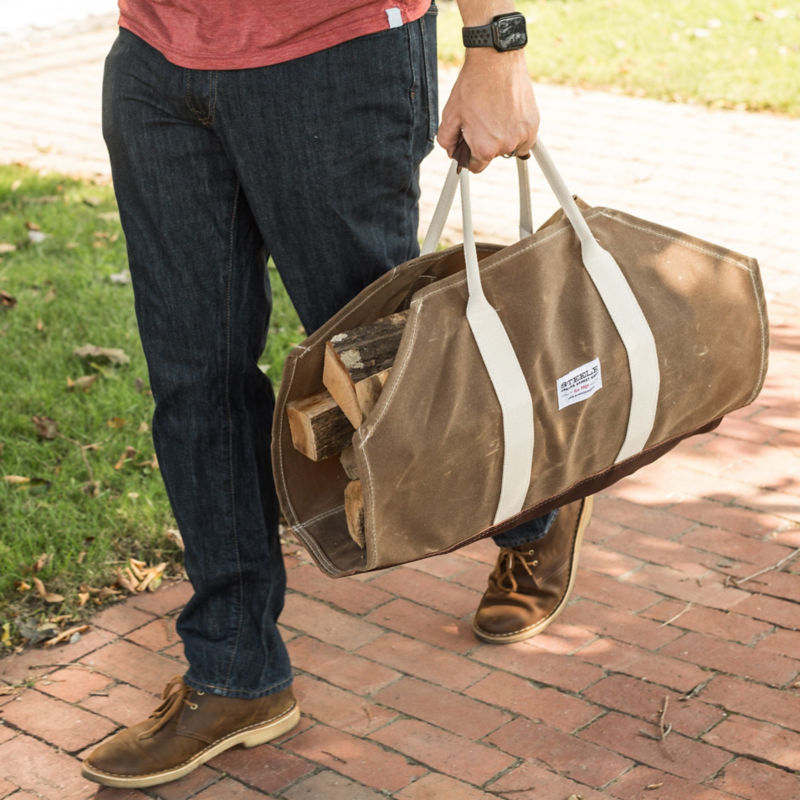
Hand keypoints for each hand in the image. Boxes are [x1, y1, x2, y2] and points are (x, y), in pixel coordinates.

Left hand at [437, 48, 539, 172]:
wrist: (496, 60)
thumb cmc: (473, 86)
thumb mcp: (450, 115)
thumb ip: (447, 141)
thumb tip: (452, 152)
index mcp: (484, 148)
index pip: (475, 167)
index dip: (469, 155)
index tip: (469, 144)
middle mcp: (506, 146)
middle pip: (492, 156)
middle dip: (484, 143)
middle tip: (480, 120)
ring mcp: (523, 136)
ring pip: (509, 147)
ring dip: (501, 138)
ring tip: (494, 114)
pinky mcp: (534, 125)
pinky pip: (523, 139)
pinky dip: (516, 131)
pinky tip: (507, 114)